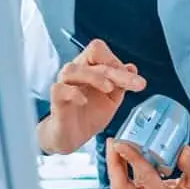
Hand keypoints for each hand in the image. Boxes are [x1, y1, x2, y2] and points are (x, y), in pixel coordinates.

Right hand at [37, 39, 145, 154]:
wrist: (72, 138)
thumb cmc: (89, 115)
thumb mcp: (112, 100)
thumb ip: (121, 84)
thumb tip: (131, 68)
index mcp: (89, 68)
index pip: (99, 51)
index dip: (116, 60)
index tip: (134, 79)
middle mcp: (76, 72)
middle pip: (92, 56)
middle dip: (115, 70)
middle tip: (133, 84)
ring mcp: (64, 85)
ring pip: (73, 69)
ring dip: (94, 77)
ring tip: (109, 89)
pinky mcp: (56, 101)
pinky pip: (59, 89)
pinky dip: (73, 93)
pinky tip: (84, 101)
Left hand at [106, 141, 189, 188]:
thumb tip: (183, 150)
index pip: (145, 178)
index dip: (132, 159)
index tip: (121, 143)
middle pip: (122, 188)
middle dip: (114, 164)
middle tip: (113, 142)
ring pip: (120, 187)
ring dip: (115, 166)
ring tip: (114, 145)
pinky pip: (125, 187)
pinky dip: (121, 170)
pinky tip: (122, 154)